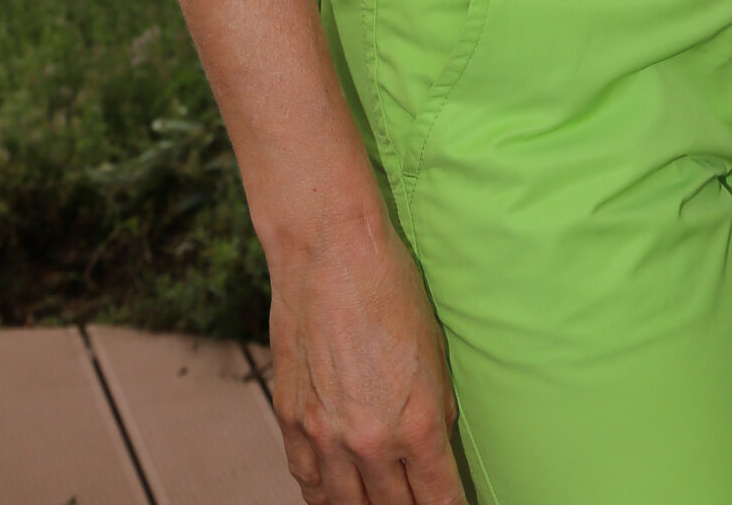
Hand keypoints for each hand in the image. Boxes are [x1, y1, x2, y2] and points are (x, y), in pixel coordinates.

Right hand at [268, 210, 463, 504]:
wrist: (330, 252)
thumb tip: (433, 449)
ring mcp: (325, 437)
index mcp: (417, 424)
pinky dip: (325, 495)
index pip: (438, 498)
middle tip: (418, 503)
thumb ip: (435, 410)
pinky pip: (307, 482)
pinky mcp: (292, 423)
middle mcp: (370, 441)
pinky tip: (336, 495)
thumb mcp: (435, 352)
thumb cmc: (391, 289)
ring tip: (381, 503)